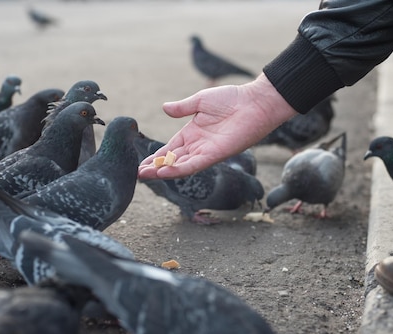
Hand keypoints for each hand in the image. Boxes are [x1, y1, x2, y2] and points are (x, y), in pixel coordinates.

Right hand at [138, 74, 296, 178]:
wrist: (254, 102)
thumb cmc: (232, 98)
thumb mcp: (200, 101)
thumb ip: (182, 108)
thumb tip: (164, 108)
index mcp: (192, 133)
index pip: (169, 149)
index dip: (155, 157)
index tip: (141, 164)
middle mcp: (197, 145)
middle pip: (172, 160)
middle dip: (155, 167)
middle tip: (138, 174)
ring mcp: (206, 151)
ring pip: (180, 165)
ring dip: (163, 171)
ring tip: (146, 175)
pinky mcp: (215, 154)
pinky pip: (194, 165)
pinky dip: (179, 169)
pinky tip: (165, 172)